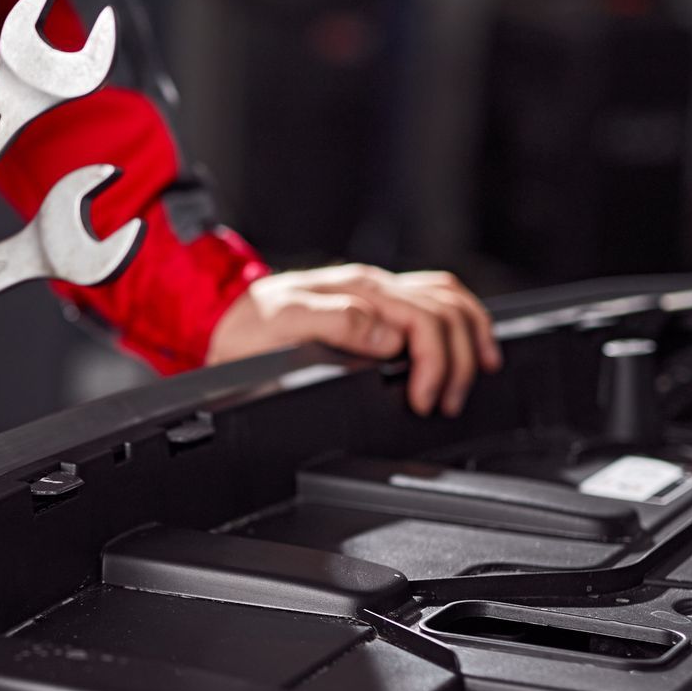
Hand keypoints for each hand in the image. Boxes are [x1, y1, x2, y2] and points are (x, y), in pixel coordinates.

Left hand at [206, 264, 502, 415]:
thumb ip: (339, 324)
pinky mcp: (375, 304)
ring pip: (448, 300)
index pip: (423, 320)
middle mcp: (373, 287)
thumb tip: (391, 339)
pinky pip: (434, 301)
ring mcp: (376, 293)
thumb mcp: (283, 325)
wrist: (220, 320)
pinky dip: (460, 322)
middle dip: (458, 360)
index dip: (435, 363)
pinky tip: (464, 345)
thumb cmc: (247, 327)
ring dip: (470, 338)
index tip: (425, 401)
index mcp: (358, 291)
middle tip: (445, 402)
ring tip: (471, 378)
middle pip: (446, 311)